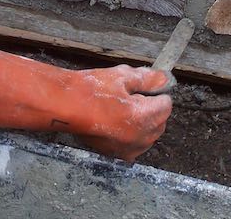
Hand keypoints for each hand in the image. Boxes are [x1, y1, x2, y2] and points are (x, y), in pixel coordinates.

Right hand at [0, 49, 171, 161]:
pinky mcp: (117, 155)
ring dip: (142, 121)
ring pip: (148, 133)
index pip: (166, 104)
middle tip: (129, 95)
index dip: (156, 92)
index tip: (143, 87)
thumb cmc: (91, 90)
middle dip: (150, 107)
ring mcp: (129, 149)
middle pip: (160, 121)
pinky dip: (130, 133)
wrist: (64, 107)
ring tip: (119, 107)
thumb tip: (165, 80)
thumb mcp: (122, 76)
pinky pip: (134, 143)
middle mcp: (141, 137)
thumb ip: (148, 79)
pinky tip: (114, 120)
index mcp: (145, 117)